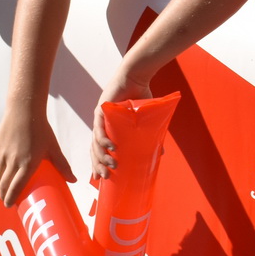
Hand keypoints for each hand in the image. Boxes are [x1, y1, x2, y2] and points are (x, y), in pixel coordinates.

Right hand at [0, 108, 73, 206]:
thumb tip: (73, 180)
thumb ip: (62, 165)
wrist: (24, 110)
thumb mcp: (53, 148)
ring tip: (3, 190)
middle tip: (7, 201)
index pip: (16, 187)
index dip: (11, 199)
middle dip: (4, 195)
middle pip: (4, 184)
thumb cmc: (41, 130)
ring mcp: (2, 154)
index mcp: (27, 163)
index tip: (10, 206)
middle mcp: (12, 161)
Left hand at [90, 62, 154, 177]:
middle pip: (94, 149)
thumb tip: (160, 155)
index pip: (99, 150)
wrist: (137, 76)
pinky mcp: (101, 110)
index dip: (97, 164)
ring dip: (102, 155)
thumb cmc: (141, 97)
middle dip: (98, 164)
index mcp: (107, 129)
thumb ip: (150, 136)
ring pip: (95, 142)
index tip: (99, 178)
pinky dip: (104, 139)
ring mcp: (99, 118)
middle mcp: (100, 125)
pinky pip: (100, 128)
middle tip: (105, 177)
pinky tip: (110, 148)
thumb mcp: (146, 121)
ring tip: (111, 165)